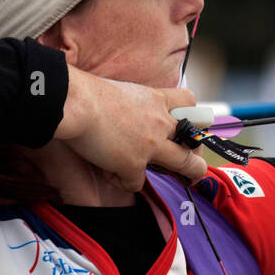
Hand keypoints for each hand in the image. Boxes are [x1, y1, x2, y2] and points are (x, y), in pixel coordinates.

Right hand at [54, 66, 207, 190]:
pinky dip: (120, 181)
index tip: (186, 123)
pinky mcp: (133, 165)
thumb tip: (126, 116)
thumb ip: (133, 105)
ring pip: (185, 164)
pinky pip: (134, 183)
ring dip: (188, 174)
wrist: (75, 103)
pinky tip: (108, 172)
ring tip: (188, 180)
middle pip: (194, 140)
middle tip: (196, 164)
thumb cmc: (88, 92)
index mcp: (155, 100)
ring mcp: (150, 145)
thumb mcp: (121, 90)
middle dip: (199, 153)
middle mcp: (159, 122)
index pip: (188, 100)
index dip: (191, 112)